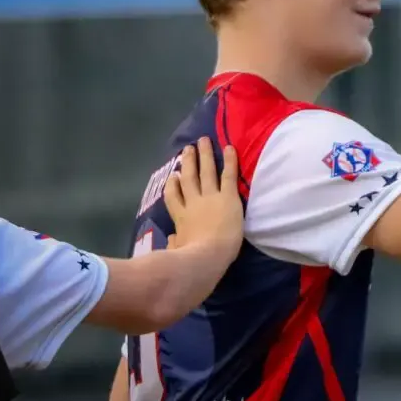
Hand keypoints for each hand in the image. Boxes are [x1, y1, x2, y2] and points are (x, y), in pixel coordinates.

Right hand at [163, 138, 242, 253]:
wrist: (207, 256)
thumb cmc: (193, 259)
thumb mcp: (177, 251)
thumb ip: (174, 243)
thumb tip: (171, 239)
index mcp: (181, 218)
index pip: (173, 197)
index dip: (172, 185)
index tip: (173, 176)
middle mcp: (193, 203)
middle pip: (188, 178)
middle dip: (187, 162)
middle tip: (187, 149)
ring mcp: (210, 198)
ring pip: (205, 172)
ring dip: (204, 155)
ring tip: (203, 141)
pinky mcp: (227, 197)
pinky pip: (228, 175)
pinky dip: (229, 161)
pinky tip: (229, 147)